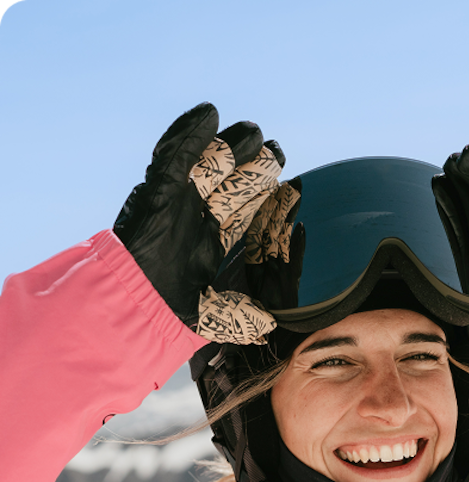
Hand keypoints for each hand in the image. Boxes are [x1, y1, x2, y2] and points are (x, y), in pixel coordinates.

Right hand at [114, 103, 295, 344]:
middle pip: (230, 183)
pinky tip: (208, 115)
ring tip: (252, 131)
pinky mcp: (159, 188)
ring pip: (208, 165)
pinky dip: (190, 133)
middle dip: (252, 166)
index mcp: (209, 241)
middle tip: (274, 150)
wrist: (136, 302)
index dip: (258, 194)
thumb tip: (268, 327)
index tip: (279, 180)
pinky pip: (176, 155)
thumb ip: (239, 316)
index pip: (240, 211)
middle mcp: (195, 216)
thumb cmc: (166, 309)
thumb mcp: (212, 315)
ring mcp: (178, 200)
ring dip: (230, 146)